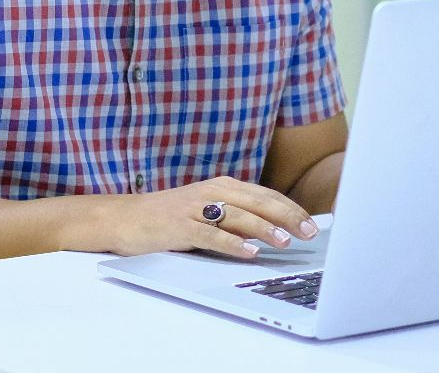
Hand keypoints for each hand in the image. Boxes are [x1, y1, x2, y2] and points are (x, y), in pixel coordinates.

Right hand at [100, 176, 319, 258]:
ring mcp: (195, 208)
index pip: (265, 195)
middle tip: (308, 232)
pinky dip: (232, 244)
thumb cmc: (170, 217)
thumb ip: (236, 217)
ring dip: (264, 228)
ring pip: (238, 216)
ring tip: (285, 241)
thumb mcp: (206, 211)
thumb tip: (275, 231)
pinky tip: (249, 252)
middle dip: (286, 217)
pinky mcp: (180, 227)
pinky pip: (211, 235)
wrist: (125, 218)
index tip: (313, 223)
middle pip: (257, 202)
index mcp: (222, 187)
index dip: (290, 208)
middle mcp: (211, 192)